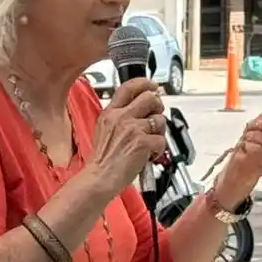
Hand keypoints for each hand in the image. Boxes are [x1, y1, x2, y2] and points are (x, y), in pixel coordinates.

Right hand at [85, 77, 167, 195]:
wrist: (99, 178)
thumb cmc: (103, 160)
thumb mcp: (105, 130)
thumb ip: (120, 117)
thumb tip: (142, 110)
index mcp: (110, 112)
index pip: (129, 87)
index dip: (145, 83)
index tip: (152, 86)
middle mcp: (121, 117)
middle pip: (150, 98)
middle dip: (158, 107)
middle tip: (155, 118)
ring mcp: (133, 129)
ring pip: (159, 119)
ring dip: (159, 132)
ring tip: (150, 143)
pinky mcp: (143, 142)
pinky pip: (161, 140)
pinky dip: (158, 150)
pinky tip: (149, 156)